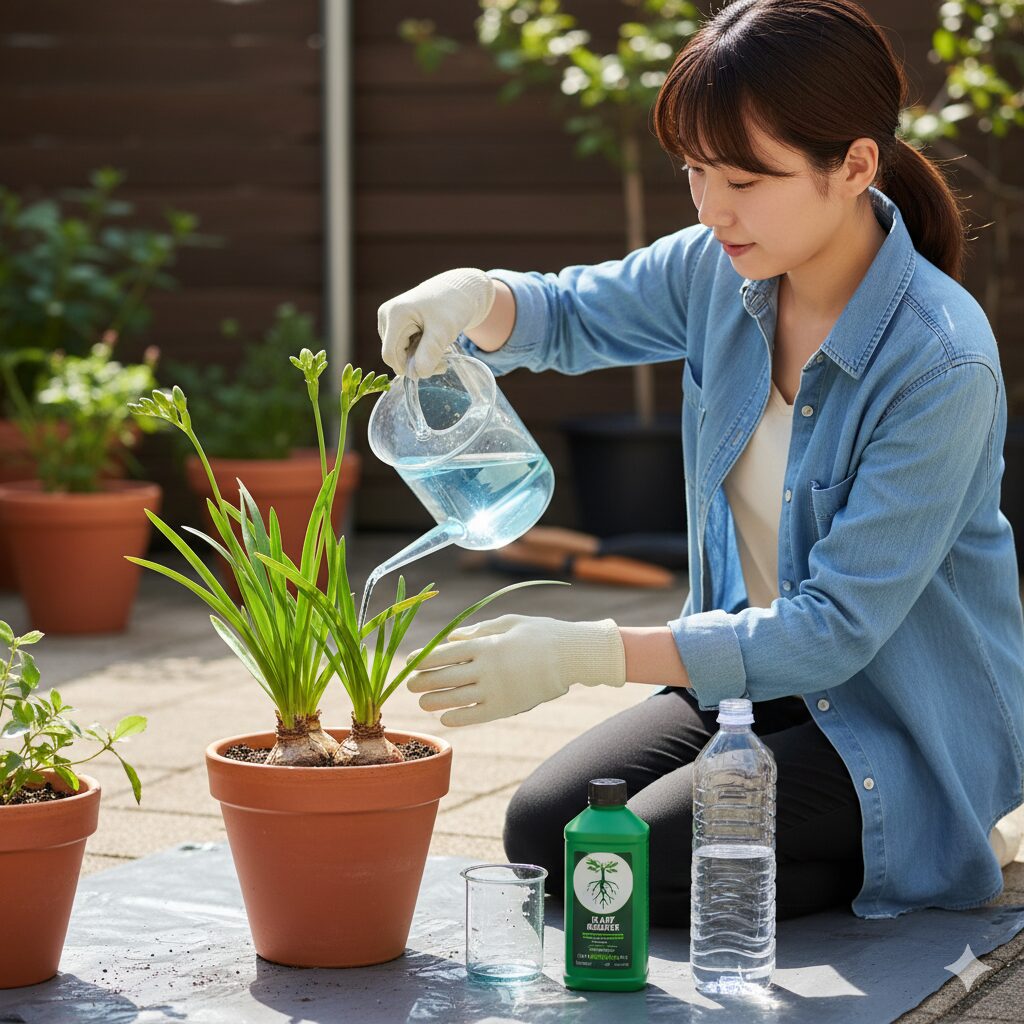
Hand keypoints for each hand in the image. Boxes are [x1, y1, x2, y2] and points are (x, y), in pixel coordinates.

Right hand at [377, 268, 495, 378]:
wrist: (459, 291)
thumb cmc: (452, 306)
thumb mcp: (444, 330)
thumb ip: (430, 352)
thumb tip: (418, 374)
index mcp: (394, 314)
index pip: (390, 355)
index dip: (409, 368)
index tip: (436, 367)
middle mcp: (386, 315)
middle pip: (394, 355)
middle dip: (417, 363)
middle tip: (443, 362)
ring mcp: (388, 319)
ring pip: (398, 353)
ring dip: (419, 359)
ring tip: (441, 350)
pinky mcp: (395, 323)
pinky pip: (401, 347)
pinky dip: (418, 352)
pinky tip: (433, 345)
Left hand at [406, 614, 625, 726]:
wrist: (571, 656)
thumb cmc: (540, 634)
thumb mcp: (508, 623)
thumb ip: (478, 631)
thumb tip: (452, 638)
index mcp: (486, 644)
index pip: (444, 653)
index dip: (424, 659)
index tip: (411, 663)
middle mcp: (487, 668)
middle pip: (445, 677)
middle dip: (423, 681)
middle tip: (410, 685)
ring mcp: (496, 689)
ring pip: (456, 699)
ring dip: (434, 701)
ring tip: (423, 702)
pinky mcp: (507, 707)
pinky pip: (475, 716)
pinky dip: (457, 718)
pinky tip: (445, 717)